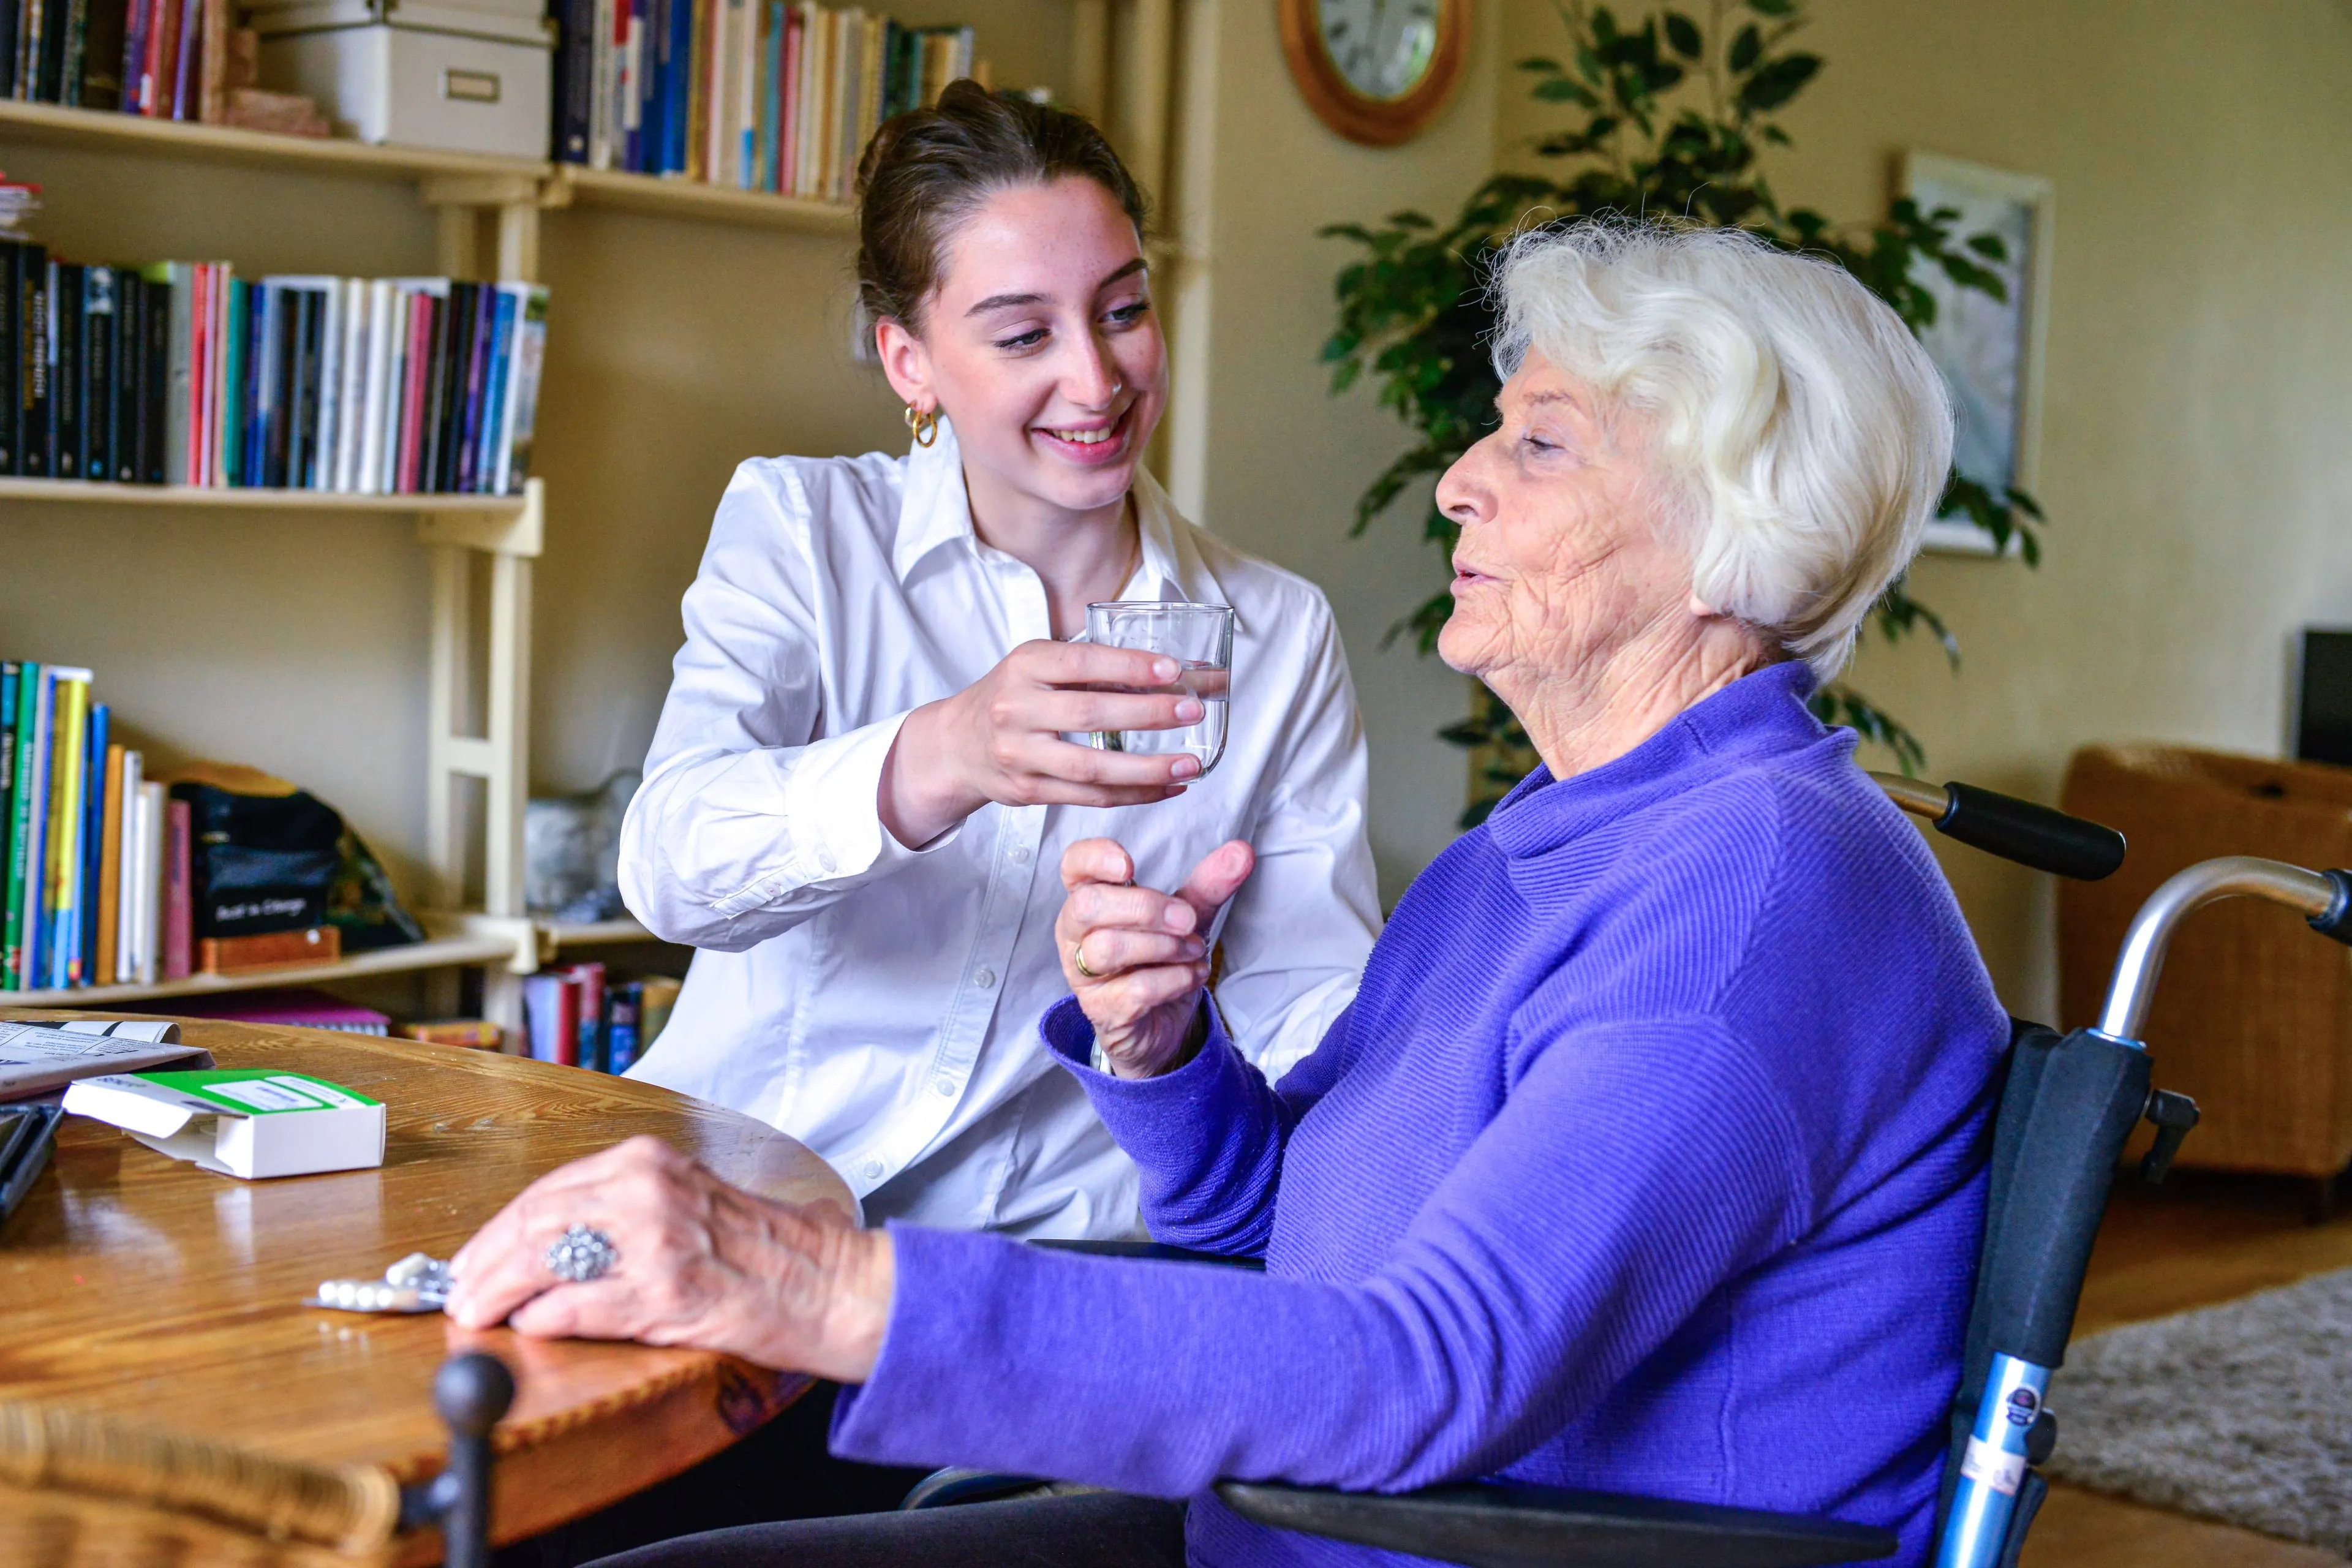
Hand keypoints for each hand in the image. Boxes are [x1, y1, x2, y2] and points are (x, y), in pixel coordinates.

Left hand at [444, 1136, 893, 1381]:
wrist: (826, 1284)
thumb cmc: (760, 1249)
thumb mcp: (685, 1201)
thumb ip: (619, 1212)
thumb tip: (541, 1246)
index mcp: (648, 1162)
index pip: (545, 1192)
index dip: (496, 1231)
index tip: (471, 1259)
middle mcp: (647, 1191)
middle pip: (532, 1222)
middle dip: (481, 1262)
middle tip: (458, 1293)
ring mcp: (656, 1241)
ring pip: (542, 1259)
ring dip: (496, 1291)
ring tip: (476, 1314)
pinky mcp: (665, 1293)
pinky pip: (577, 1305)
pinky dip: (541, 1319)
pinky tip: (530, 1328)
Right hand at [879, 641, 1206, 847]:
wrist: (956, 744)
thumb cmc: (1012, 697)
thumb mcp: (1037, 666)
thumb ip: (1090, 668)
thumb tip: (1171, 673)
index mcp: (1025, 666)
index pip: (1083, 661)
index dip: (1129, 666)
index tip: (1173, 670)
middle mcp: (1017, 709)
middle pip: (1090, 714)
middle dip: (1148, 715)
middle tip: (1192, 711)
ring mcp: (1020, 754)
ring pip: (1092, 767)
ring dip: (1147, 768)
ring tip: (1189, 764)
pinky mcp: (1028, 791)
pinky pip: (1089, 798)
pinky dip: (1133, 794)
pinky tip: (1167, 788)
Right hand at [1054, 837, 1254, 1077]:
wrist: (1162, 1026)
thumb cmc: (1162, 962)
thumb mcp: (1186, 919)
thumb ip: (1207, 885)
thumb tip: (1241, 852)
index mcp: (1091, 900)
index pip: (1074, 866)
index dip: (1094, 858)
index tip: (1130, 865)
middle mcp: (1076, 935)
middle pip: (1088, 905)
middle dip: (1145, 907)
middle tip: (1187, 919)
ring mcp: (1084, 975)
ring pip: (1107, 948)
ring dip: (1164, 946)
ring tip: (1194, 950)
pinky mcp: (1103, 1010)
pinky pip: (1135, 989)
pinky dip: (1175, 979)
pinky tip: (1192, 975)